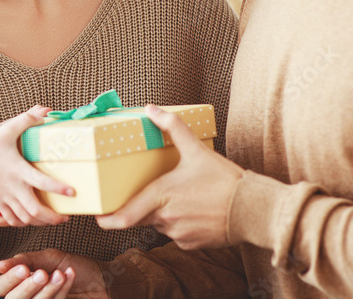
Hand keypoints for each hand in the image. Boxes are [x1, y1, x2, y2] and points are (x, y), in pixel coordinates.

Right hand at [0, 105, 73, 226]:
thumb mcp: (6, 130)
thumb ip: (26, 119)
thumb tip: (44, 111)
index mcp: (19, 170)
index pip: (42, 183)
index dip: (58, 189)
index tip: (72, 192)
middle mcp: (13, 188)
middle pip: (35, 210)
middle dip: (53, 217)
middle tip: (66, 217)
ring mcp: (5, 198)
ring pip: (25, 218)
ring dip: (41, 222)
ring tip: (53, 220)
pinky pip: (12, 219)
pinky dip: (23, 223)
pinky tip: (31, 220)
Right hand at [0, 250, 106, 298]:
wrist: (102, 279)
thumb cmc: (75, 266)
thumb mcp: (49, 258)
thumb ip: (24, 261)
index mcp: (21, 282)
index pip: (1, 287)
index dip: (9, 279)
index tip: (24, 269)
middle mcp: (28, 296)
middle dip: (27, 287)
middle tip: (42, 274)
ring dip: (47, 289)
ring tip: (61, 273)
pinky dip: (60, 291)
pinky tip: (68, 277)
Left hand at [95, 105, 244, 248]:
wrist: (254, 209)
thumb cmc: (225, 180)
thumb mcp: (197, 150)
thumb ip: (173, 128)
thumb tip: (151, 108)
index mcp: (162, 195)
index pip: (126, 216)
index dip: (108, 219)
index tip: (98, 217)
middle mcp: (167, 218)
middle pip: (141, 218)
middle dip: (137, 209)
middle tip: (136, 199)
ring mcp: (179, 233)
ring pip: (160, 224)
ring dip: (163, 213)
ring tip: (181, 197)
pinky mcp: (191, 244)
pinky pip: (176, 234)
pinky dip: (179, 223)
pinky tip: (194, 210)